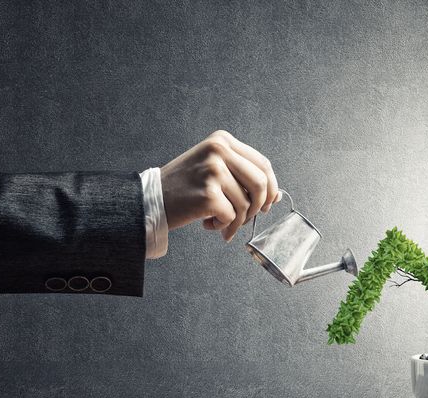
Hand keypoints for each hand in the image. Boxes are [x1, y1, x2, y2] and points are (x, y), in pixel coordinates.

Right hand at [159, 130, 279, 240]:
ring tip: (220, 222)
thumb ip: (244, 178)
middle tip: (245, 218)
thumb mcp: (215, 171)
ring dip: (237, 221)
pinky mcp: (208, 194)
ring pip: (246, 204)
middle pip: (260, 183)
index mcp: (223, 140)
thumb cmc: (185, 186)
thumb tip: (277, 196)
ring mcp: (213, 171)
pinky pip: (231, 217)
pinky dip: (223, 226)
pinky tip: (208, 224)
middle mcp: (219, 150)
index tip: (265, 204)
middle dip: (257, 206)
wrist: (151, 198)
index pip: (263, 164)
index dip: (270, 188)